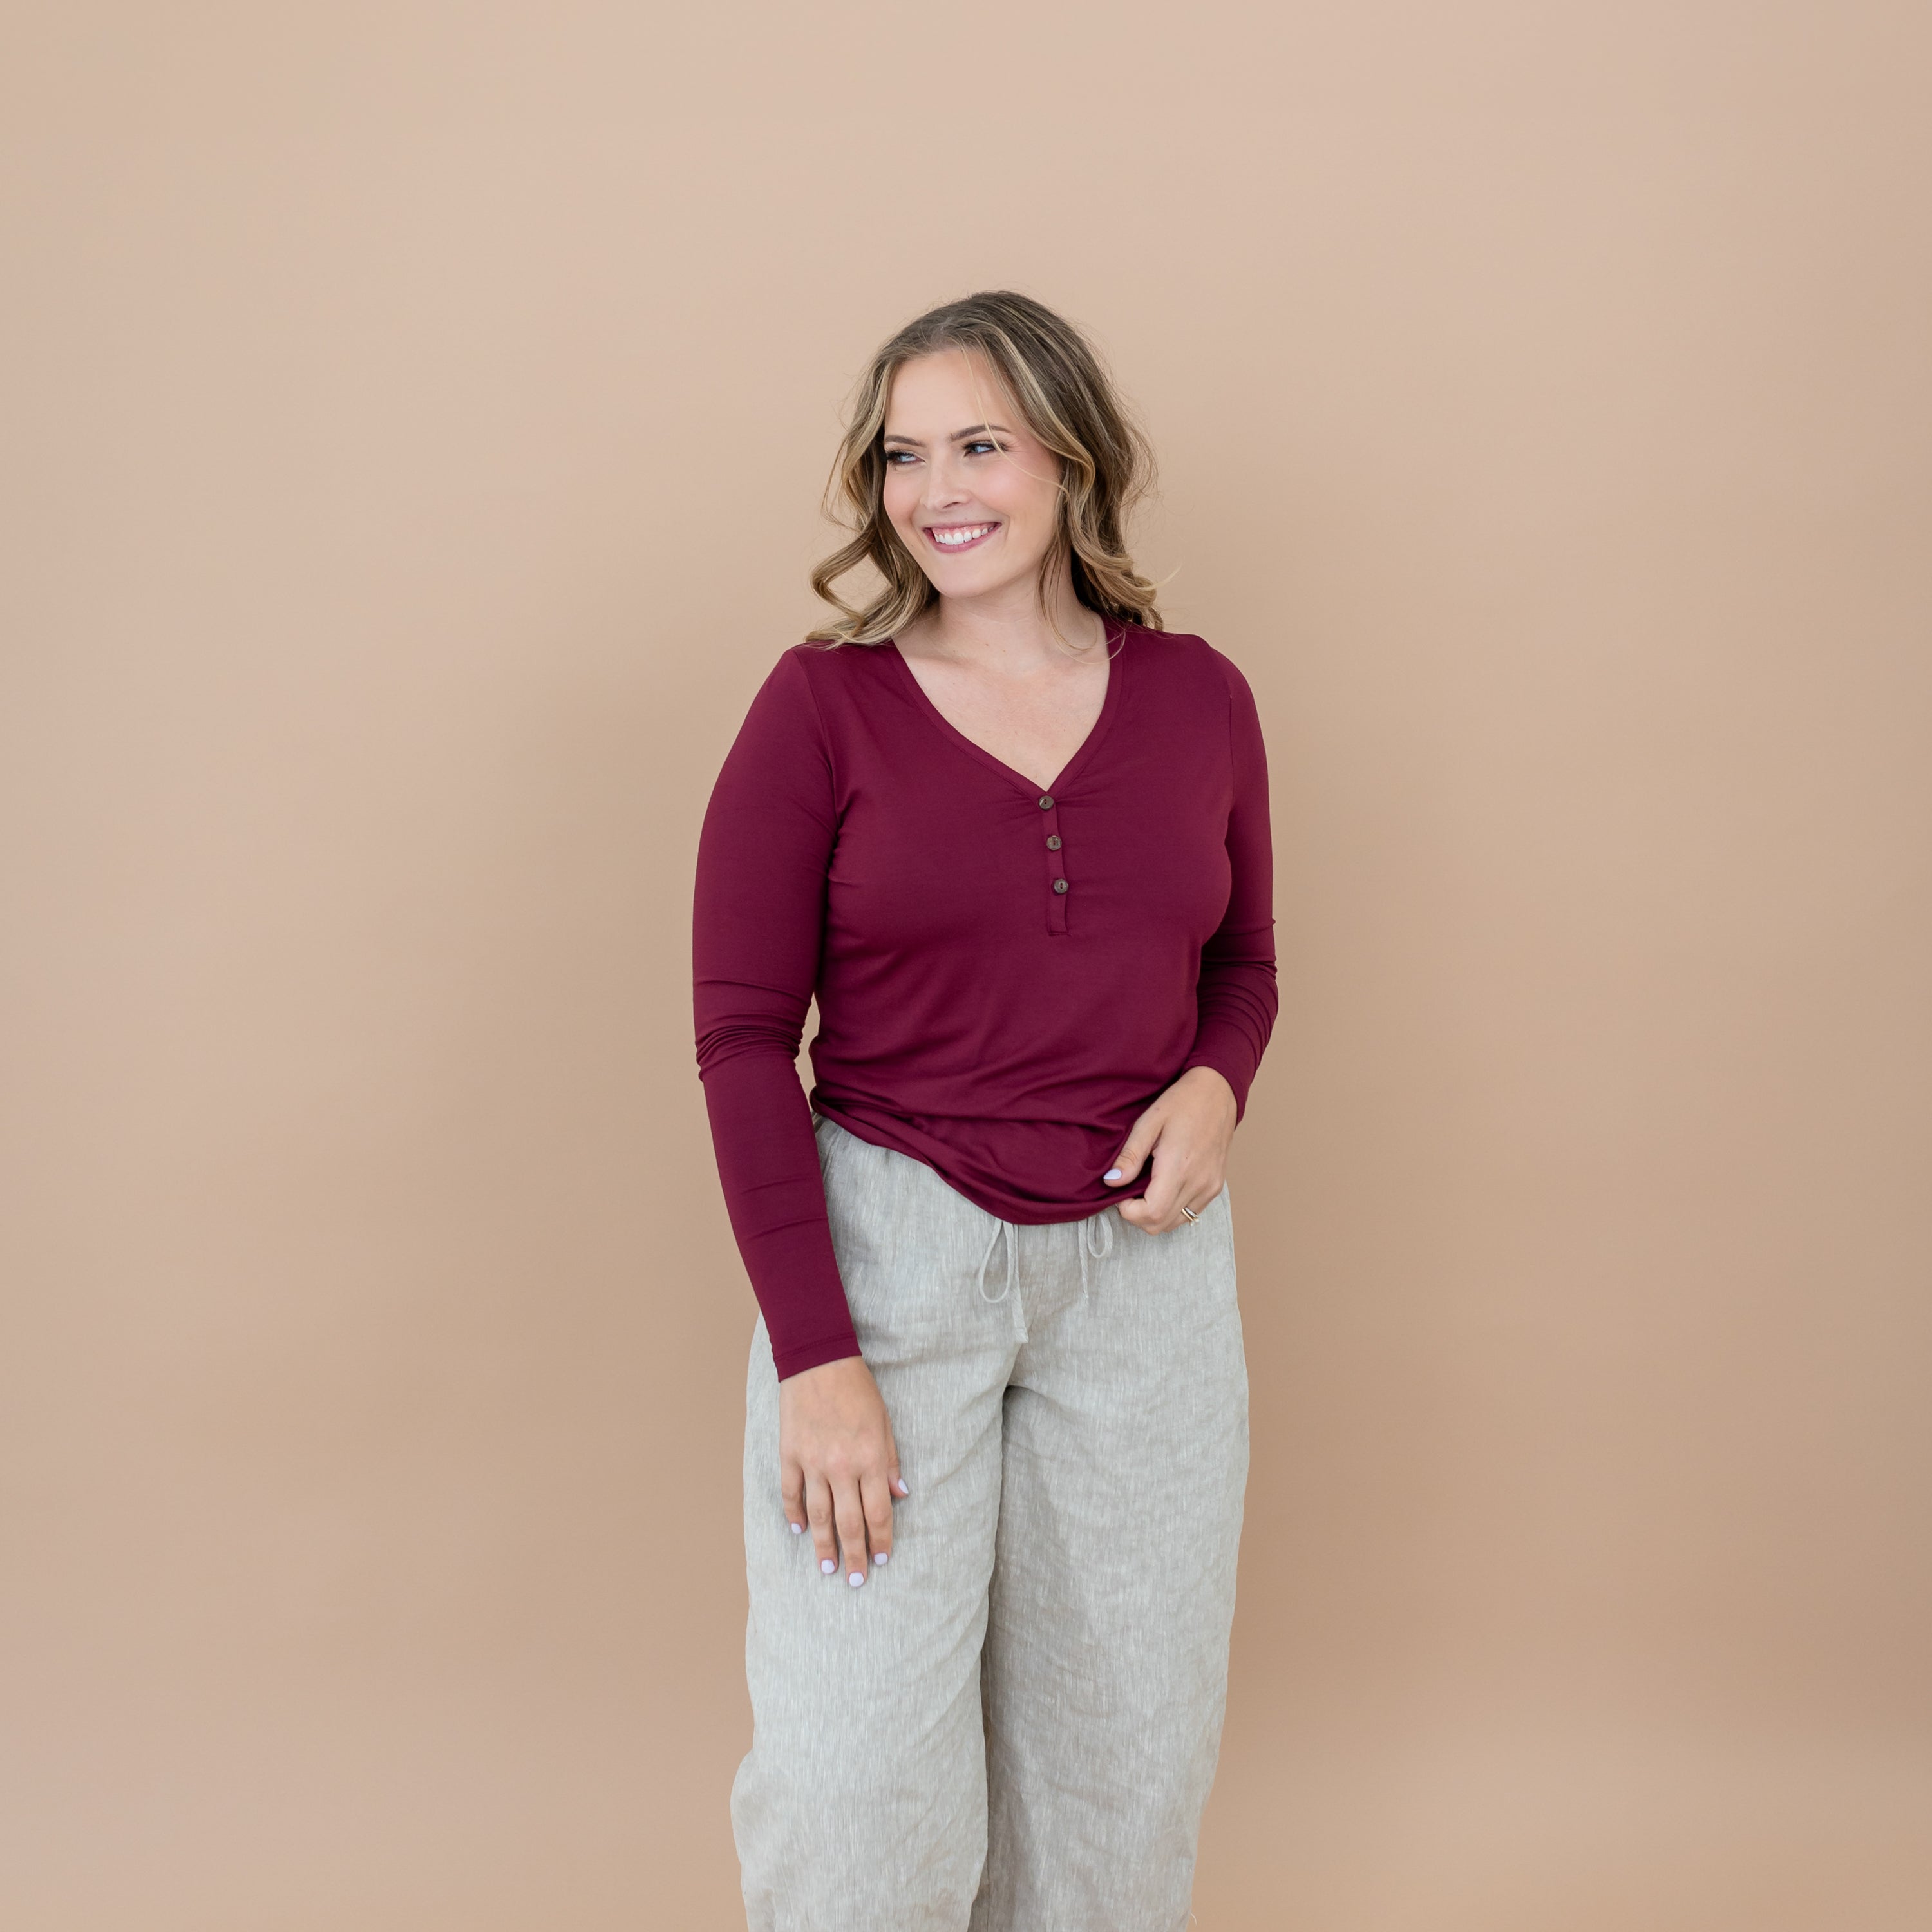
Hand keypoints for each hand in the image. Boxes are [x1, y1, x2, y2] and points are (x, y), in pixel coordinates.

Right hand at [777, 1352, 907, 1587]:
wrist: (819, 1361)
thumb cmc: (858, 1390)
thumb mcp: (885, 1423)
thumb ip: (891, 1461)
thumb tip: (900, 1494)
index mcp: (870, 1459)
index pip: (878, 1513)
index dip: (880, 1540)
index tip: (881, 1560)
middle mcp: (842, 1467)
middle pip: (848, 1523)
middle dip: (854, 1555)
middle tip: (856, 1581)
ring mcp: (812, 1463)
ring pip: (817, 1516)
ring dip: (823, 1545)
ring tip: (827, 1568)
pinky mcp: (790, 1455)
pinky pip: (791, 1493)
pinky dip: (793, 1513)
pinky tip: (797, 1530)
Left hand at [1104, 1065, 1237, 1233]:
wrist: (1217, 1093)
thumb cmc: (1181, 1103)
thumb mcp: (1148, 1123)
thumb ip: (1130, 1156)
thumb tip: (1111, 1182)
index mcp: (1178, 1167)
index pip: (1151, 1214)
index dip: (1129, 1212)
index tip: (1121, 1194)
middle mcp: (1198, 1183)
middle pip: (1160, 1225)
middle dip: (1138, 1215)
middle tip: (1129, 1192)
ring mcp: (1210, 1187)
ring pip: (1175, 1223)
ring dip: (1155, 1214)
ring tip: (1147, 1187)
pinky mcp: (1216, 1187)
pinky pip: (1190, 1213)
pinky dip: (1172, 1209)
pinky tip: (1165, 1186)